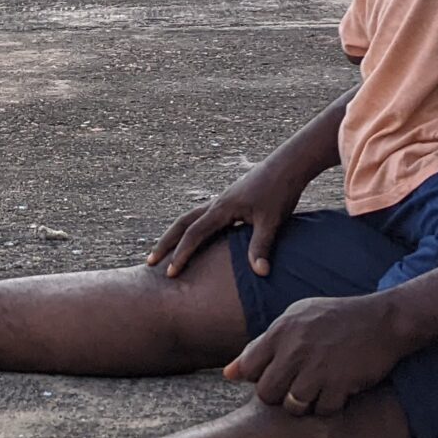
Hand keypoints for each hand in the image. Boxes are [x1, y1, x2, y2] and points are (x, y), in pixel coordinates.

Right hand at [148, 158, 312, 278]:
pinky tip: (198, 241)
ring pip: (191, 218)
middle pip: (182, 223)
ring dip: (176, 235)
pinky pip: (204, 217)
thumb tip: (260, 273)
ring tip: (166, 252)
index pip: (194, 234)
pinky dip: (193, 230)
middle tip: (150, 261)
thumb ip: (261, 246)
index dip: (181, 254)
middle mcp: (216, 204)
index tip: (170, 273)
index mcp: (222, 208)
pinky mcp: (231, 201)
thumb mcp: (272, 221)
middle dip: (166, 243)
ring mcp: (223, 201)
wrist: (288, 165)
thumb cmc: (280, 191)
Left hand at [224, 293, 410, 415]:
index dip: (260, 378)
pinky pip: (323, 411)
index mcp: (281, 331)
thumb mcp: (295, 319)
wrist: (383, 319)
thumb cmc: (335, 318)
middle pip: (267, 393)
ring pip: (292, 406)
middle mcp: (295, 349)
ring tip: (316, 391)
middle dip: (278, 397)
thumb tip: (228, 373)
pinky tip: (337, 392)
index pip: (249, 369)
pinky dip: (329, 407)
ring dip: (303, 405)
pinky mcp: (341, 383)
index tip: (277, 374)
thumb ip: (261, 345)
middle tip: (296, 388)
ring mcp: (318, 367)